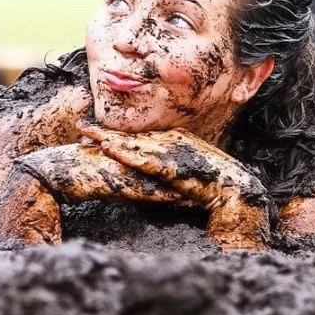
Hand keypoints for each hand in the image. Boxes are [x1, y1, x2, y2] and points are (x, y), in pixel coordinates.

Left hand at [76, 120, 269, 249]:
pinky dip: (126, 153)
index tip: (94, 130)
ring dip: (110, 139)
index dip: (116, 133)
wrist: (234, 188)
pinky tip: (110, 150)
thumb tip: (154, 167)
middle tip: (81, 127)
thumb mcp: (187, 168)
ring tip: (88, 135)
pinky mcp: (172, 165)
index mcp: (173, 139)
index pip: (138, 134)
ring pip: (133, 143)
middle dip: (105, 131)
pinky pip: (143, 158)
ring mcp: (171, 151)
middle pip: (131, 135)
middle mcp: (170, 140)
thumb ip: (170, 164)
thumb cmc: (211, 181)